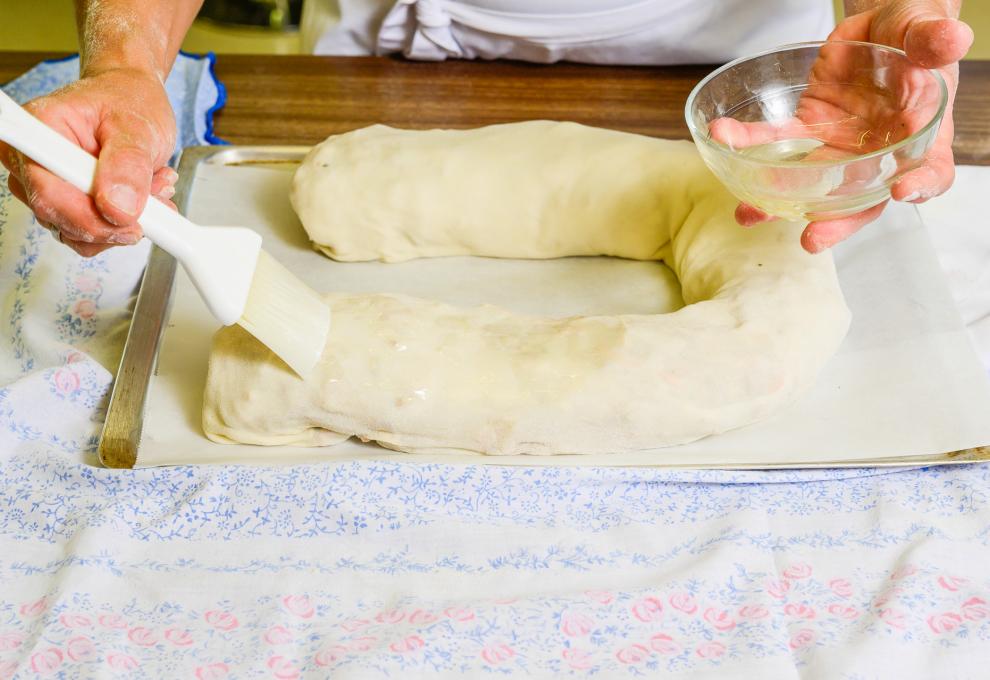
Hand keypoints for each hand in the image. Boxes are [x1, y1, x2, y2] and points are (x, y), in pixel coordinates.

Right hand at [0, 67, 177, 256]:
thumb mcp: (138, 126)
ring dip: (126, 220)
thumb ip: (128, 166)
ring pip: (79, 232)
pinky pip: (92, 232)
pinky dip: (124, 222)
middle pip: (62, 219)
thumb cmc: (128, 100)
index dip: (91, 220)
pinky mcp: (67, 202)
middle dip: (117, 219)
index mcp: (38, 132)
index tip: (133, 223)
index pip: (49, 195)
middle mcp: (32, 162)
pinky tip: (145, 197)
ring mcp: (47, 185)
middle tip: (156, 192)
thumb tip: (117, 209)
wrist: (132, 98)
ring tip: (153, 186)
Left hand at [717, 0, 972, 252]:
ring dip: (779, 202)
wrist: (872, 32)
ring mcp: (838, 151)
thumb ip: (930, 38)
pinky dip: (747, 146)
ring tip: (750, 214)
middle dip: (837, 222)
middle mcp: (877, 155)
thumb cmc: (906, 35)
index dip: (922, 185)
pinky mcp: (805, 135)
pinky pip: (774, 147)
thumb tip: (952, 38)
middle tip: (813, 238)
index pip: (931, 170)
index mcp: (919, 134)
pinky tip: (723, 142)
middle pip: (863, 198)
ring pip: (811, 186)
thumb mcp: (920, 28)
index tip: (904, 191)